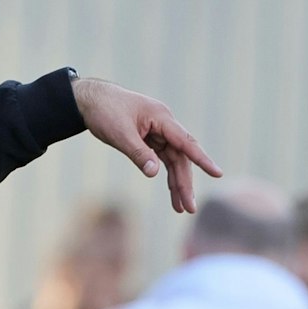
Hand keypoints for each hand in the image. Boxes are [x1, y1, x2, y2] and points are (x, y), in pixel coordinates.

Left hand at [71, 77, 222, 213]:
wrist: (90, 99)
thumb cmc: (105, 112)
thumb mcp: (120, 134)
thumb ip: (138, 153)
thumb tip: (154, 173)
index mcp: (161, 118)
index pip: (186, 142)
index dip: (202, 159)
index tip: (217, 173)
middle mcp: (164, 125)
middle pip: (181, 157)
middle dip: (185, 183)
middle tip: (190, 209)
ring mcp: (158, 132)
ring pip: (173, 161)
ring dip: (177, 183)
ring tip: (181, 208)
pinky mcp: (150, 138)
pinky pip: (163, 159)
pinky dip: (166, 175)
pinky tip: (172, 192)